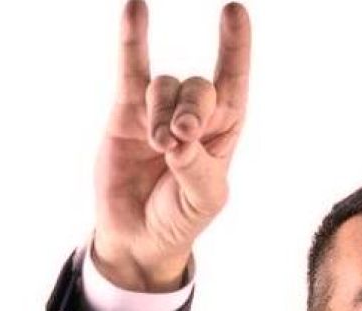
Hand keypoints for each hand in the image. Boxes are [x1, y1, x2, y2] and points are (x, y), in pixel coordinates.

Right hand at [92, 0, 250, 290]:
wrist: (138, 236)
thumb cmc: (180, 217)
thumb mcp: (203, 201)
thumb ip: (197, 169)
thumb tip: (179, 139)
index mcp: (224, 131)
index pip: (234, 82)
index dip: (236, 48)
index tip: (234, 11)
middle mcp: (194, 114)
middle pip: (198, 87)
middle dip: (192, 110)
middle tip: (180, 138)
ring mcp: (159, 110)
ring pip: (165, 87)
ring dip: (162, 115)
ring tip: (159, 148)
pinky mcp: (126, 112)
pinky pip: (131, 69)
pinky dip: (133, 39)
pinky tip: (136, 8)